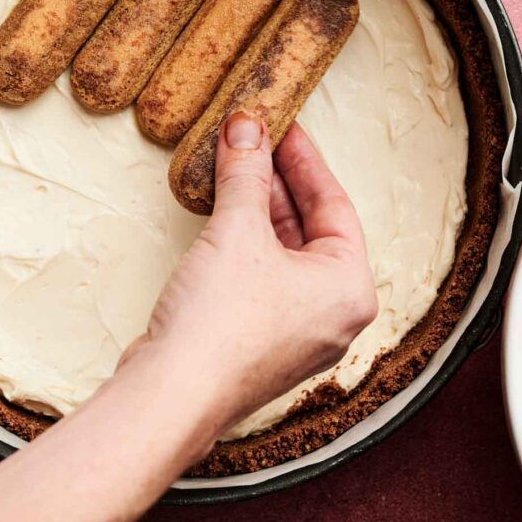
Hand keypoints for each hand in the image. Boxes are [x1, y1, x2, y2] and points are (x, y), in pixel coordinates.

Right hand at [122, 111, 377, 436]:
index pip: (335, 204)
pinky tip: (220, 213)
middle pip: (311, 227)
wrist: (171, 397)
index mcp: (350, 288)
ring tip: (233, 165)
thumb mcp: (238, 231)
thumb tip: (246, 126)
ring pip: (284, 252)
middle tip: (254, 138)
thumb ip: (246, 173)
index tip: (282, 124)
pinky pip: (262, 277)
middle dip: (277, 181)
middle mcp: (332, 313)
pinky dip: (245, 242)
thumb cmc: (220, 323)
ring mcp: (296, 332)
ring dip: (258, 208)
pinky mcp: (259, 342)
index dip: (304, 158)